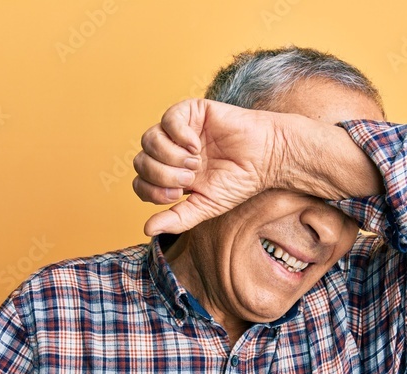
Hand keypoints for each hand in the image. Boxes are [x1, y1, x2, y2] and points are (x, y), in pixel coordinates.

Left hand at [132, 99, 284, 235]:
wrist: (266, 158)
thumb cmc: (238, 181)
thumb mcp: (205, 206)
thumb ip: (177, 218)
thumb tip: (146, 230)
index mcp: (170, 174)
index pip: (140, 182)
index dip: (152, 190)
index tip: (179, 194)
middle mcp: (170, 151)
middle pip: (140, 161)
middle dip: (162, 174)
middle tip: (190, 178)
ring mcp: (179, 130)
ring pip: (149, 140)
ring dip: (170, 156)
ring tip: (195, 162)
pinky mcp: (191, 111)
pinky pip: (168, 119)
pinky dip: (179, 135)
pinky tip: (196, 144)